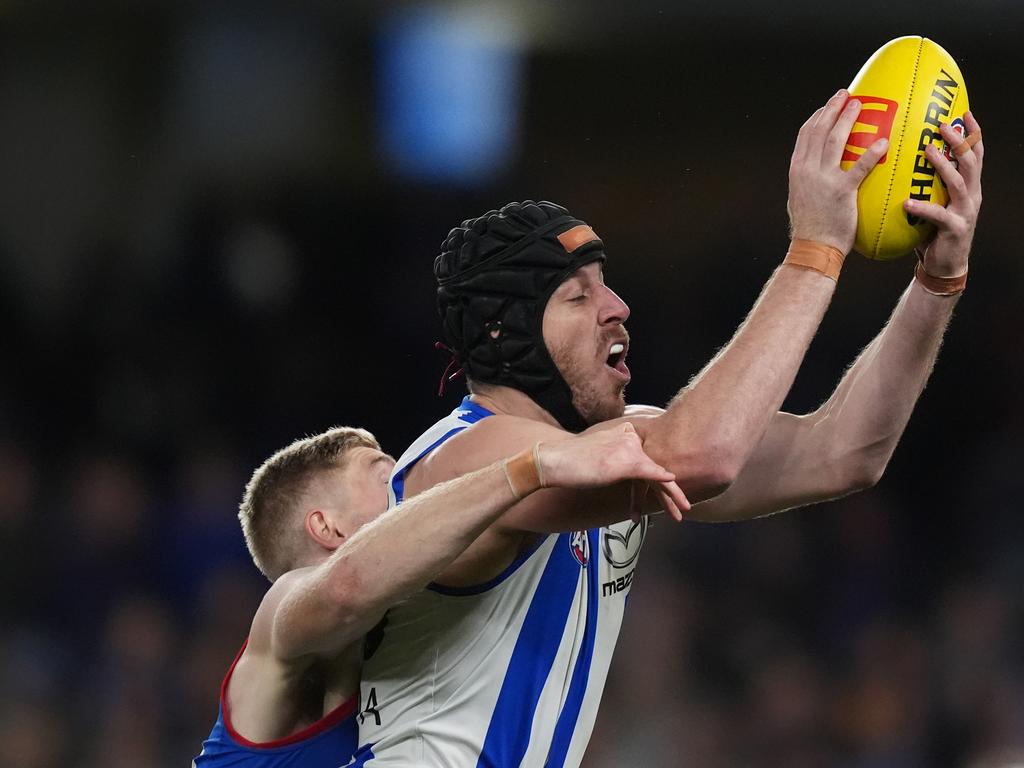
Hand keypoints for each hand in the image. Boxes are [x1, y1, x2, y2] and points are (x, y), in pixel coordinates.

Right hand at [539, 423, 689, 520]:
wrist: (555, 461)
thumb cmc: (572, 462)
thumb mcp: (599, 456)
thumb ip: (617, 460)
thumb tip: (629, 475)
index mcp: (624, 433)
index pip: (646, 457)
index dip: (659, 478)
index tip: (667, 493)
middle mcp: (629, 437)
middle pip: (654, 465)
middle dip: (669, 489)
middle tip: (684, 504)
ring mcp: (629, 448)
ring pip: (657, 472)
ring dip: (671, 495)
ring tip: (682, 510)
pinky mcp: (627, 462)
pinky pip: (652, 474)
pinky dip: (664, 482)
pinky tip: (674, 486)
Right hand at [788, 90, 888, 252]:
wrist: (813, 248)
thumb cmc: (811, 226)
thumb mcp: (801, 197)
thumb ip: (809, 179)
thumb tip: (820, 168)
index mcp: (797, 169)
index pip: (806, 134)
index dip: (818, 115)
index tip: (830, 104)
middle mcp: (807, 170)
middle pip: (819, 130)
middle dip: (833, 108)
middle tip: (848, 94)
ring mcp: (822, 180)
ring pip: (835, 140)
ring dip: (848, 119)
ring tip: (862, 105)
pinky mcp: (840, 192)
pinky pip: (859, 167)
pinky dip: (871, 153)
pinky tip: (884, 143)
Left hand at [903, 111, 982, 277]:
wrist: (944, 265)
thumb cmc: (932, 231)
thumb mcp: (932, 202)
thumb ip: (924, 184)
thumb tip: (898, 161)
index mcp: (968, 186)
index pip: (975, 153)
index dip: (972, 132)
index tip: (963, 110)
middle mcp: (971, 195)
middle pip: (971, 161)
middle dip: (959, 140)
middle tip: (942, 124)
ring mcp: (966, 212)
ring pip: (958, 182)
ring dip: (944, 164)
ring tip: (928, 151)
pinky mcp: (955, 229)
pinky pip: (938, 215)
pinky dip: (922, 207)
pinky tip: (906, 203)